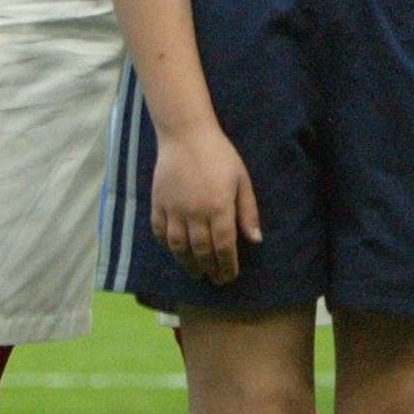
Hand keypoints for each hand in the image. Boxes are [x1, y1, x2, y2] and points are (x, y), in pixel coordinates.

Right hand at [151, 123, 260, 283]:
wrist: (186, 134)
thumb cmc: (219, 155)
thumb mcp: (241, 179)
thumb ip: (248, 211)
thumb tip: (255, 240)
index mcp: (219, 207)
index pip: (224, 247)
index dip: (227, 265)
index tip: (230, 276)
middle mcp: (195, 213)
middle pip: (201, 251)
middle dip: (209, 269)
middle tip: (214, 279)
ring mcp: (174, 209)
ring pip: (179, 246)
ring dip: (187, 263)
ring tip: (195, 272)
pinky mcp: (158, 203)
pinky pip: (160, 231)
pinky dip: (166, 244)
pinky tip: (174, 250)